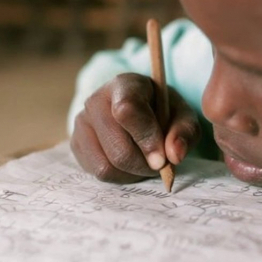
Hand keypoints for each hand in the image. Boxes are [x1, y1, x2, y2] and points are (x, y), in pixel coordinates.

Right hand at [70, 73, 200, 182]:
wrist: (136, 111)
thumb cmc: (161, 111)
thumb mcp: (182, 115)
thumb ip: (184, 131)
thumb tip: (175, 155)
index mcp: (124, 85)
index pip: (127, 110)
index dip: (146, 138)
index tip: (163, 159)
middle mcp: (96, 100)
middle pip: (119, 148)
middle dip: (144, 164)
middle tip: (159, 163)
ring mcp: (82, 122)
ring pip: (108, 165)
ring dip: (134, 173)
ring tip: (145, 161)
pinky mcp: (76, 143)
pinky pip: (99, 173)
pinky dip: (121, 176)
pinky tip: (130, 165)